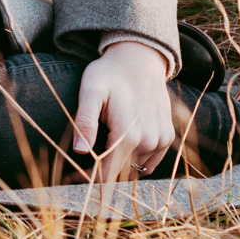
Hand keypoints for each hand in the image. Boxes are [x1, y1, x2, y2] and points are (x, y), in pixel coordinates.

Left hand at [72, 40, 173, 178]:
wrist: (139, 60)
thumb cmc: (110, 74)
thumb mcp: (91, 91)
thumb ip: (85, 121)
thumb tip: (79, 151)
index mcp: (128, 135)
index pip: (108, 173)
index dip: (90, 179)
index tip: (72, 178)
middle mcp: (148, 142)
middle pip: (121, 172)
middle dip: (99, 172)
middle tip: (79, 166)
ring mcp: (160, 140)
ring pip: (134, 166)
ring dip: (118, 163)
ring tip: (100, 150)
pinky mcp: (166, 137)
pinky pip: (149, 159)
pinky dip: (134, 157)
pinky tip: (122, 146)